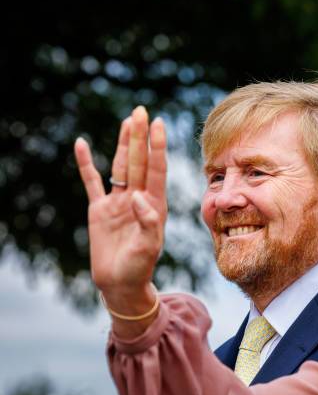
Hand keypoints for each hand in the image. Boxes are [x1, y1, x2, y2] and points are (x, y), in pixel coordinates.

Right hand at [74, 107, 166, 294]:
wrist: (120, 283)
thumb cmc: (139, 267)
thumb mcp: (148, 247)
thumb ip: (148, 222)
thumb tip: (139, 196)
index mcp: (154, 204)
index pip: (156, 169)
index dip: (156, 147)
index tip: (159, 124)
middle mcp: (138, 198)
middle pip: (138, 161)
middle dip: (140, 137)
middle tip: (141, 111)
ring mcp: (119, 201)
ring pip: (120, 166)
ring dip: (122, 144)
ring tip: (128, 121)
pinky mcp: (100, 209)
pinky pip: (92, 181)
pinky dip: (85, 163)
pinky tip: (81, 144)